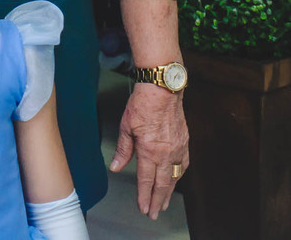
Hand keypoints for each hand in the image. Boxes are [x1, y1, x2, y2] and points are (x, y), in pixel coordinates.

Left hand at [110, 83, 188, 218]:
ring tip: (163, 203)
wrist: (163, 89)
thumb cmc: (142, 105)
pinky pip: (183, 165)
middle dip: (157, 201)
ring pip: (175, 177)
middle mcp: (167, 153)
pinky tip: (175, 180)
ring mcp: (178, 148)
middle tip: (154, 214)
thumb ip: (123, 150)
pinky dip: (179, 176)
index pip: (147, 180)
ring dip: (169, 192)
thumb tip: (117, 167)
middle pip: (162, 184)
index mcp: (150, 151)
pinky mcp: (185, 142)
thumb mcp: (125, 127)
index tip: (143, 208)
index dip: (144, 197)